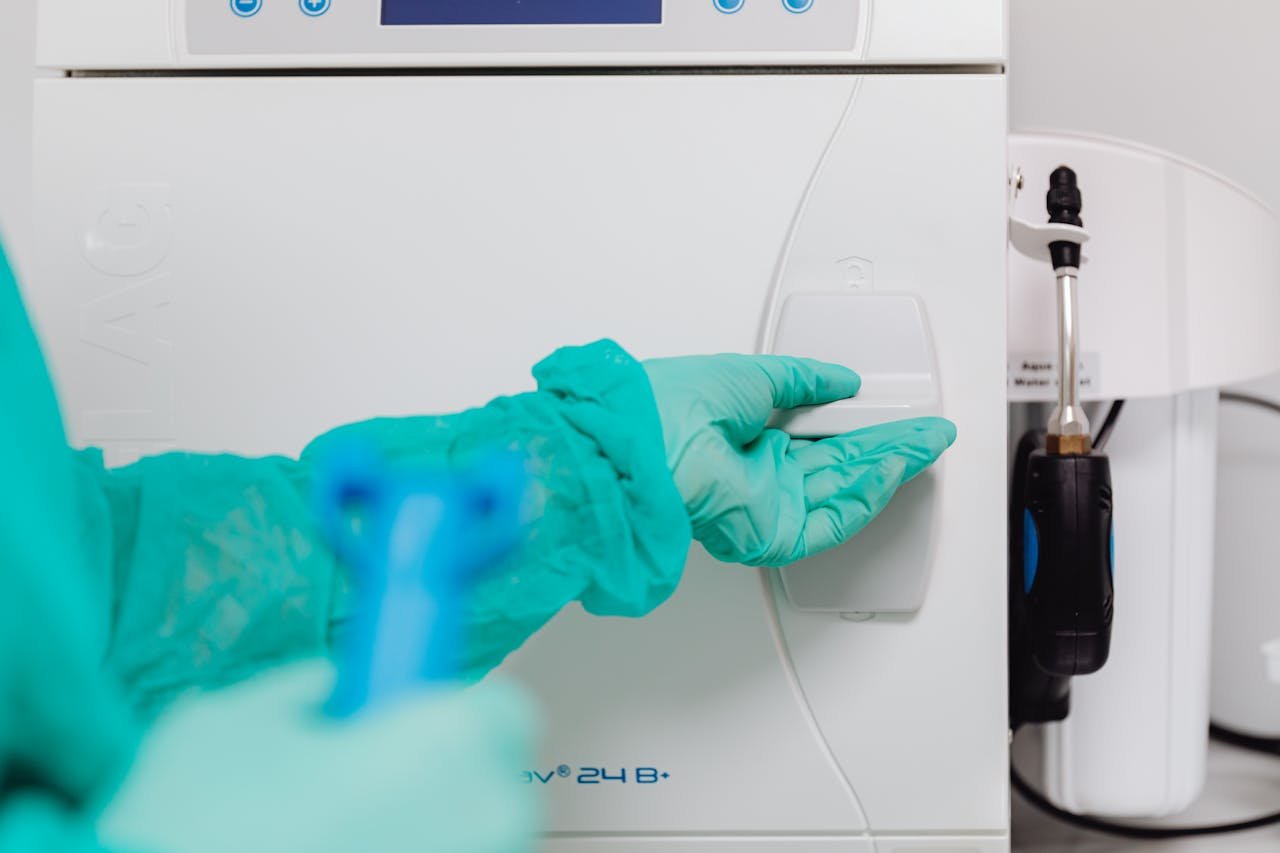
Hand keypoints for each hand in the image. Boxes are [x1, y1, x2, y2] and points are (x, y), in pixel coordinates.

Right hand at [98, 661, 538, 852]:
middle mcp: (489, 817)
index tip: (407, 728)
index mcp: (450, 742)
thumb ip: (295, 691)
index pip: (502, 711)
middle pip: (490, 788)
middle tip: (361, 793)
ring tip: (339, 841)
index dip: (453, 716)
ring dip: (425, 834)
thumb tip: (325, 684)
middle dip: (439, 785)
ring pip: (472, 842)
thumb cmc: (199, 826)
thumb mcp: (228, 726)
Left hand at [644, 355, 955, 566]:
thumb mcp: (754, 375)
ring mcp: (764, 506)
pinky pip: (828, 522)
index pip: (818, 440)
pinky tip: (888, 470)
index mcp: (746, 438)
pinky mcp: (769, 535)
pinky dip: (863, 497)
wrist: (648, 442)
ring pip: (841, 493)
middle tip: (929, 434)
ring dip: (886, 469)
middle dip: (888, 449)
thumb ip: (803, 380)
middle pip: (838, 467)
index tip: (895, 416)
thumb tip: (840, 379)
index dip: (861, 429)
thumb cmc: (675, 405)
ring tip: (923, 446)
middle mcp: (757, 475)